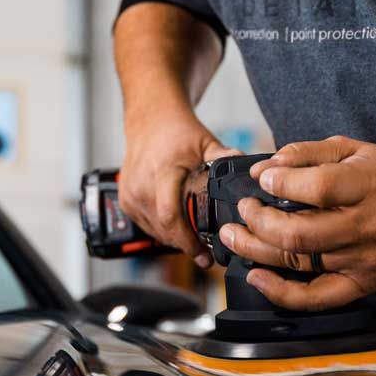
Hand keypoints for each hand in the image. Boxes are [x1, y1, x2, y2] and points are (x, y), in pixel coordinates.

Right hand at [120, 110, 240, 267]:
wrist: (148, 120)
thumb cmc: (175, 130)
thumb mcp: (205, 141)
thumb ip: (224, 157)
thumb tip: (249, 171)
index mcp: (162, 174)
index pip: (171, 217)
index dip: (188, 242)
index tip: (204, 256)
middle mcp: (141, 187)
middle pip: (164, 231)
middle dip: (186, 245)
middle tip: (205, 253)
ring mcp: (130, 196)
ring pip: (155, 232)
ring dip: (174, 239)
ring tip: (193, 240)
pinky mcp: (125, 201)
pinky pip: (146, 226)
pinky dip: (161, 230)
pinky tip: (176, 226)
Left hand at [219, 136, 375, 310]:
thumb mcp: (355, 150)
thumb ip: (309, 152)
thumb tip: (267, 167)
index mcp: (367, 186)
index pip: (318, 188)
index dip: (281, 182)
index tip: (262, 177)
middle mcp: (365, 227)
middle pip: (299, 233)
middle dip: (258, 221)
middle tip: (244, 209)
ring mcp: (362, 260)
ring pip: (299, 263)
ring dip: (256, 250)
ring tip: (236, 235)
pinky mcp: (360, 284)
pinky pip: (315, 298)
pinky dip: (280, 292)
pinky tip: (256, 276)